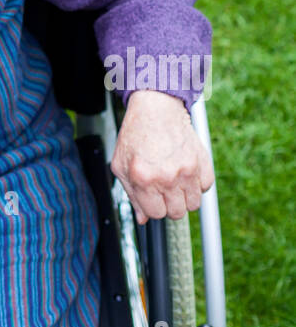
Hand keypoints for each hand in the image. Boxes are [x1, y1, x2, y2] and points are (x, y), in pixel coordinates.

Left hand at [110, 88, 214, 222]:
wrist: (156, 107)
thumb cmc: (136, 133)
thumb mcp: (121, 164)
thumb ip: (131, 194)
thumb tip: (142, 219)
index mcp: (143, 178)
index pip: (156, 214)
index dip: (154, 207)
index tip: (153, 197)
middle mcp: (166, 177)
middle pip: (177, 213)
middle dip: (169, 204)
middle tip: (164, 188)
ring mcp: (187, 170)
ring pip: (193, 204)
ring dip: (185, 196)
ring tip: (175, 180)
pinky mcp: (202, 161)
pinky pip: (205, 187)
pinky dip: (197, 183)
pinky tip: (186, 171)